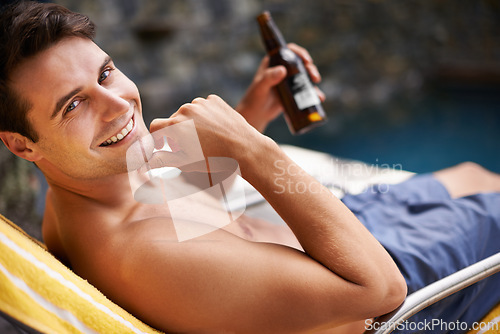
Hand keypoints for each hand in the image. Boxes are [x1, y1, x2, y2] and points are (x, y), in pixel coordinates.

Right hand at [147, 95, 263, 171]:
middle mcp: (186, 110)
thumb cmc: (216, 160)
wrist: (246, 149)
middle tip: (193, 147)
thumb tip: (146, 161)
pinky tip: (217, 128)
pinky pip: (204, 106)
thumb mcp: (187, 163)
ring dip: (192, 123)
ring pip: (189, 113)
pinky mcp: (214, 100)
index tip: (165, 146)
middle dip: (178, 132)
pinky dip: (206, 115)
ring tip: (207, 138)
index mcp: (176, 126)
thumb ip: (164, 160)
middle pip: (174, 120)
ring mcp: (201, 103)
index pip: (156, 127)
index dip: (158, 138)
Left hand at [236, 43, 324, 132]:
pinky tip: (319, 98)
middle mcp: (282, 69)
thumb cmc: (254, 98)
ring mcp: (288, 81)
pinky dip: (313, 93)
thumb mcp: (260, 87)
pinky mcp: (292, 93)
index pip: (288, 51)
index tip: (307, 60)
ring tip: (316, 87)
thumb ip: (269, 77)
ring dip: (313, 79)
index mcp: (273, 62)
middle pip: (300, 63)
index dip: (300, 53)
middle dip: (311, 68)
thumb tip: (283, 70)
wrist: (255, 115)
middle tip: (315, 77)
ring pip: (305, 76)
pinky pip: (305, 90)